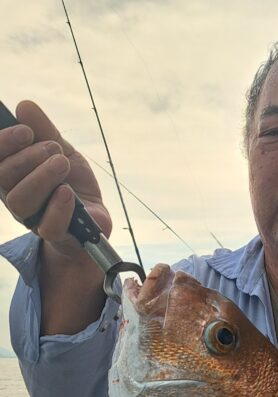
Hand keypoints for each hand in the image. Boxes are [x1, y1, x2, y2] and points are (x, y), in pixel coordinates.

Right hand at [0, 101, 111, 259]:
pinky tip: (68, 192)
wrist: (95, 219)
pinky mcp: (55, 235)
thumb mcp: (63, 153)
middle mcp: (16, 198)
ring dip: (43, 177)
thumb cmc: (73, 185)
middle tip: (55, 149)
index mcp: (13, 176)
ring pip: (21, 200)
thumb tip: (24, 106)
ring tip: (64, 165)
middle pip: (5, 177)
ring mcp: (33, 219)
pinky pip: (48, 225)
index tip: (26, 131)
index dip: (5, 143)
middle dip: (29, 157)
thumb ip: (45, 132)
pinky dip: (58, 206)